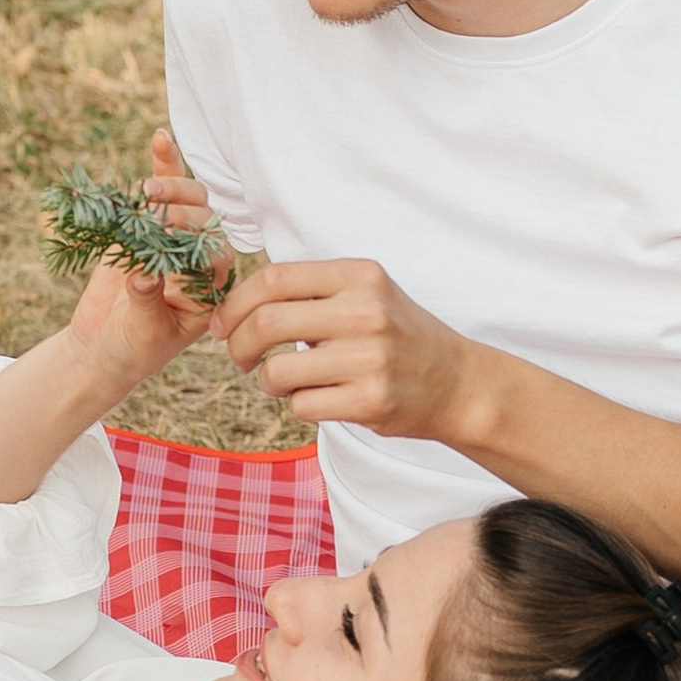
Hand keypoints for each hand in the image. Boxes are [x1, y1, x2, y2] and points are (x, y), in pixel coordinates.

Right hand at [64, 136, 227, 392]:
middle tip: (154, 208)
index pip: (218, 255)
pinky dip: (162, 166)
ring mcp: (174, 238)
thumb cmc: (133, 350)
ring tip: (148, 189)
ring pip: (189, 201)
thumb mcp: (144, 334)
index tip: (170, 238)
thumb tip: (144, 274)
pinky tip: (161, 139)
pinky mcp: (147, 226)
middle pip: (206, 221)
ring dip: (173, 186)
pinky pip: (160, 194)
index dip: (199, 241)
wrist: (102, 347)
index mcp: (211, 289)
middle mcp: (199, 259)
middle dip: (183, 211)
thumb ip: (147, 303)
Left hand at [215, 257, 470, 436]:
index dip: (235, 303)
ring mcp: (370, 358)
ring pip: (277, 371)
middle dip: (237, 345)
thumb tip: (236, 304)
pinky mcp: (371, 401)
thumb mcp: (365, 293)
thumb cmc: (397, 336)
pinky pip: (302, 405)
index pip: (273, 279)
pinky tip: (318, 397)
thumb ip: (311, 290)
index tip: (223, 324)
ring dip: (266, 381)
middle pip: (266, 323)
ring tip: (282, 381)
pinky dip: (298, 405)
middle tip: (237, 358)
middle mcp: (365, 311)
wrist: (457, 382)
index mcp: (359, 275)